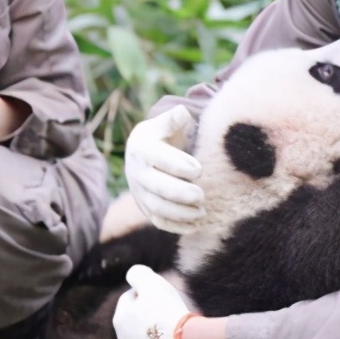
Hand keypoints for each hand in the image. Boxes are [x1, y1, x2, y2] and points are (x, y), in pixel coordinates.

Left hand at [114, 265, 196, 338]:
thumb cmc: (167, 311)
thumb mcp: (151, 283)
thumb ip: (137, 274)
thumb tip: (133, 274)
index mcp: (120, 318)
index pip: (130, 297)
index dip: (146, 291)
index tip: (161, 293)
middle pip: (135, 317)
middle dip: (148, 311)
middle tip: (168, 308)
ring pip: (142, 336)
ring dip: (152, 329)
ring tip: (171, 326)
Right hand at [125, 106, 205, 232]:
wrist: (142, 154)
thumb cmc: (161, 136)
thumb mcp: (164, 124)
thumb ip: (173, 120)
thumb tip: (182, 112)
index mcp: (141, 149)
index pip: (158, 159)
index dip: (178, 165)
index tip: (199, 169)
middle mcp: (137, 172)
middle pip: (156, 187)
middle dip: (179, 193)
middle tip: (201, 196)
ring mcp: (139, 192)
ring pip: (157, 207)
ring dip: (179, 213)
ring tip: (202, 212)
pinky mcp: (145, 208)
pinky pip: (158, 221)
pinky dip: (176, 226)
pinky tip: (196, 226)